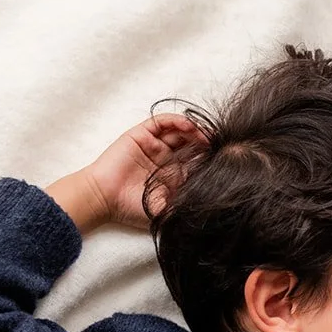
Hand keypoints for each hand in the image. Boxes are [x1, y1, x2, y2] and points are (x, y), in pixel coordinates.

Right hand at [46, 113, 206, 232]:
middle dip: (206, 142)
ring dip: (195, 130)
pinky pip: (161, 122)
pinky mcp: (142, 135)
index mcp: (174, 177)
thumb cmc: (132, 207)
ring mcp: (154, 146)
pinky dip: (176, 121)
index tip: (226, 160)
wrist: (105, 198)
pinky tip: (188, 126)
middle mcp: (166, 159)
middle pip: (192, 144)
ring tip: (206, 135)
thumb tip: (212, 206)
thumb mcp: (166, 210)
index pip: (198, 162)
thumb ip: (185, 206)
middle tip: (220, 144)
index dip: (211, 159)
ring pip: (179, 131)